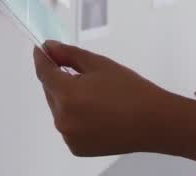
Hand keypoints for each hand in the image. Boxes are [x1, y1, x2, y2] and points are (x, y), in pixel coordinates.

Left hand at [33, 42, 195, 160]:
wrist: (154, 121)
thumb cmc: (130, 90)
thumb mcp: (99, 65)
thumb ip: (69, 55)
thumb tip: (49, 47)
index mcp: (67, 95)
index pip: (44, 72)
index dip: (41, 58)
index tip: (41, 49)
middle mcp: (63, 119)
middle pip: (51, 91)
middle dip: (59, 78)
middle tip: (81, 72)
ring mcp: (68, 136)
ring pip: (59, 109)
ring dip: (67, 98)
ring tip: (95, 95)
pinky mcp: (76, 148)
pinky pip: (68, 125)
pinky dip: (75, 116)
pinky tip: (96, 111)